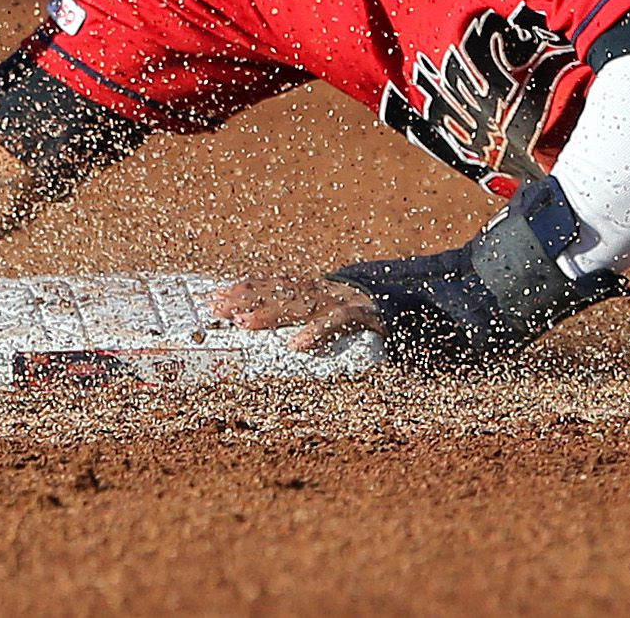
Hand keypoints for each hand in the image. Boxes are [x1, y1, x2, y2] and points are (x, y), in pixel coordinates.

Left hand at [207, 274, 385, 351]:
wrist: (414, 302)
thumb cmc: (370, 315)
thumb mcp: (335, 315)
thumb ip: (311, 323)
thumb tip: (277, 339)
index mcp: (316, 290)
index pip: (274, 284)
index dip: (245, 288)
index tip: (215, 294)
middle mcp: (325, 290)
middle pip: (280, 290)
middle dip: (246, 298)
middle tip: (216, 306)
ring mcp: (342, 299)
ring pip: (301, 304)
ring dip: (271, 313)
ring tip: (244, 323)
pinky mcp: (363, 314)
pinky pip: (337, 323)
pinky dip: (317, 332)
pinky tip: (296, 345)